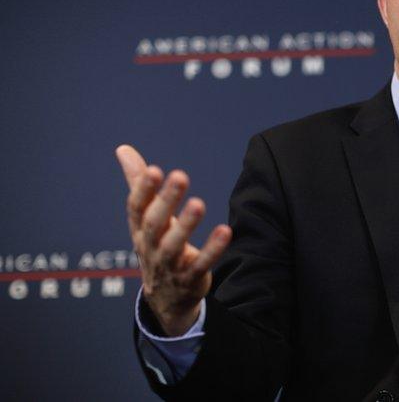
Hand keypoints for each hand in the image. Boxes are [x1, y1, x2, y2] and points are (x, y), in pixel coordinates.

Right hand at [116, 144, 231, 335]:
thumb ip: (138, 182)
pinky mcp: (190, 278)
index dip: (143, 190)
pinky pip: (201, 265)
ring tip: (199, 203)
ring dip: (186, 225)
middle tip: (180, 176)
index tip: (154, 170)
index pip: (137, 208)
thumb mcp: (145, 216)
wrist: (165, 298)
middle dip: (166, 201)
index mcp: (140, 229)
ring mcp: (169, 265)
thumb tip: (123, 149)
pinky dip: (212, 250)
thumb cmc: (155, 245)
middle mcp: (151, 246)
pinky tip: (226, 231)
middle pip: (155, 223)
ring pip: (174, 246)